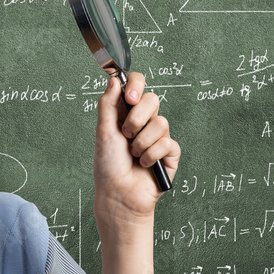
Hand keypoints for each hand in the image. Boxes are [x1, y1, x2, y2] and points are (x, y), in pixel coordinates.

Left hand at [93, 72, 179, 228]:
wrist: (119, 194)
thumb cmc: (108, 166)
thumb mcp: (103, 131)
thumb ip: (107, 103)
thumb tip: (114, 79)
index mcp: (126, 112)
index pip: (137, 85)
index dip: (136, 85)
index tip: (129, 97)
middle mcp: (143, 121)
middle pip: (153, 99)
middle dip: (137, 119)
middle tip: (126, 134)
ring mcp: (158, 136)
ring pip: (161, 123)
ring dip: (142, 142)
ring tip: (133, 155)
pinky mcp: (170, 153)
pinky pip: (168, 143)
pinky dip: (151, 155)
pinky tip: (144, 165)